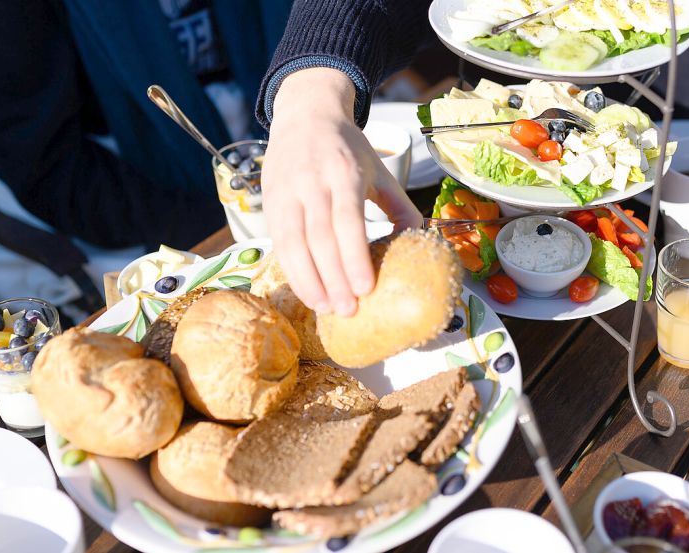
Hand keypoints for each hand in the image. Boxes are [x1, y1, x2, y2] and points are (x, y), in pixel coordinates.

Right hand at [262, 68, 421, 315]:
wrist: (304, 115)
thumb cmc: (347, 148)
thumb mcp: (379, 169)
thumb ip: (400, 205)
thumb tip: (418, 240)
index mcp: (344, 172)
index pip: (347, 220)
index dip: (354, 257)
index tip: (366, 288)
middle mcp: (312, 182)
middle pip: (320, 238)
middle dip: (334, 278)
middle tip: (348, 310)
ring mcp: (287, 192)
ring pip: (294, 243)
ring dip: (309, 281)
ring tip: (326, 308)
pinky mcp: (270, 203)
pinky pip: (279, 243)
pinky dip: (292, 271)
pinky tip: (307, 292)